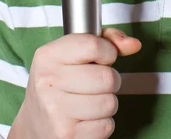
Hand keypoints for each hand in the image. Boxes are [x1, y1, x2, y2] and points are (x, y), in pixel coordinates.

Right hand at [9, 28, 141, 138]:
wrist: (35, 123)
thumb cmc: (61, 82)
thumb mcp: (74, 53)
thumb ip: (106, 41)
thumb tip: (134, 44)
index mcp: (48, 56)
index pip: (93, 45)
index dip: (108, 51)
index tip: (102, 57)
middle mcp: (48, 82)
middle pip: (107, 77)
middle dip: (110, 80)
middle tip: (96, 83)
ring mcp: (56, 111)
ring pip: (110, 102)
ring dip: (107, 102)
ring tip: (90, 101)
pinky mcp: (67, 136)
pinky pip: (106, 126)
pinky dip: (102, 123)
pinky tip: (86, 119)